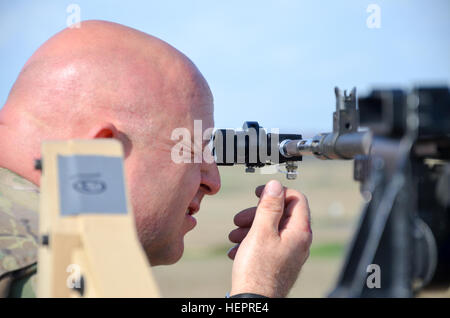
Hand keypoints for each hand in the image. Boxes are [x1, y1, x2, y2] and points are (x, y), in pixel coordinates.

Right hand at [228, 180, 311, 297]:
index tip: (258, 193)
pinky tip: (237, 249)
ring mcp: (290, 252)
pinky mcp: (280, 261)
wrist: (255, 301)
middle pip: (281, 214)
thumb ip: (269, 207)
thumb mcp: (261, 232)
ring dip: (251, 228)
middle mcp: (299, 241)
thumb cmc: (258, 271)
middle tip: (239, 219)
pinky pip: (268, 243)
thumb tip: (275, 185)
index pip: (296, 198)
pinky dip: (252, 241)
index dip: (276, 192)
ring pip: (271, 229)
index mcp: (299, 231)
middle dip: (257, 213)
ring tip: (234, 236)